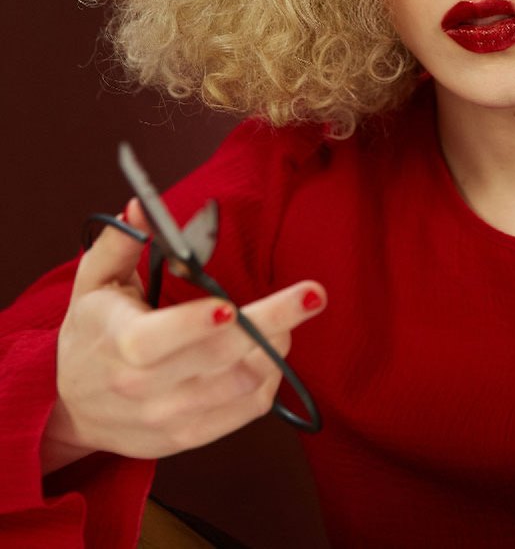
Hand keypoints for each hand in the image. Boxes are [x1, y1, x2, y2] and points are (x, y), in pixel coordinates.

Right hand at [42, 198, 326, 469]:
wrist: (72, 407)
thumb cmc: (91, 332)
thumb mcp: (93, 283)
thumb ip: (119, 243)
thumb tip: (142, 206)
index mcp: (118, 345)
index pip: (156, 342)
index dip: (194, 325)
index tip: (232, 306)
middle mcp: (144, 389)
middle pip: (217, 359)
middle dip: (271, 323)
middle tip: (313, 294)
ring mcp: (169, 418)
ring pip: (240, 386)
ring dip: (275, 347)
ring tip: (288, 316)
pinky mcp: (189, 437)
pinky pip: (246, 410)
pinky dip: (270, 378)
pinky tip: (273, 350)